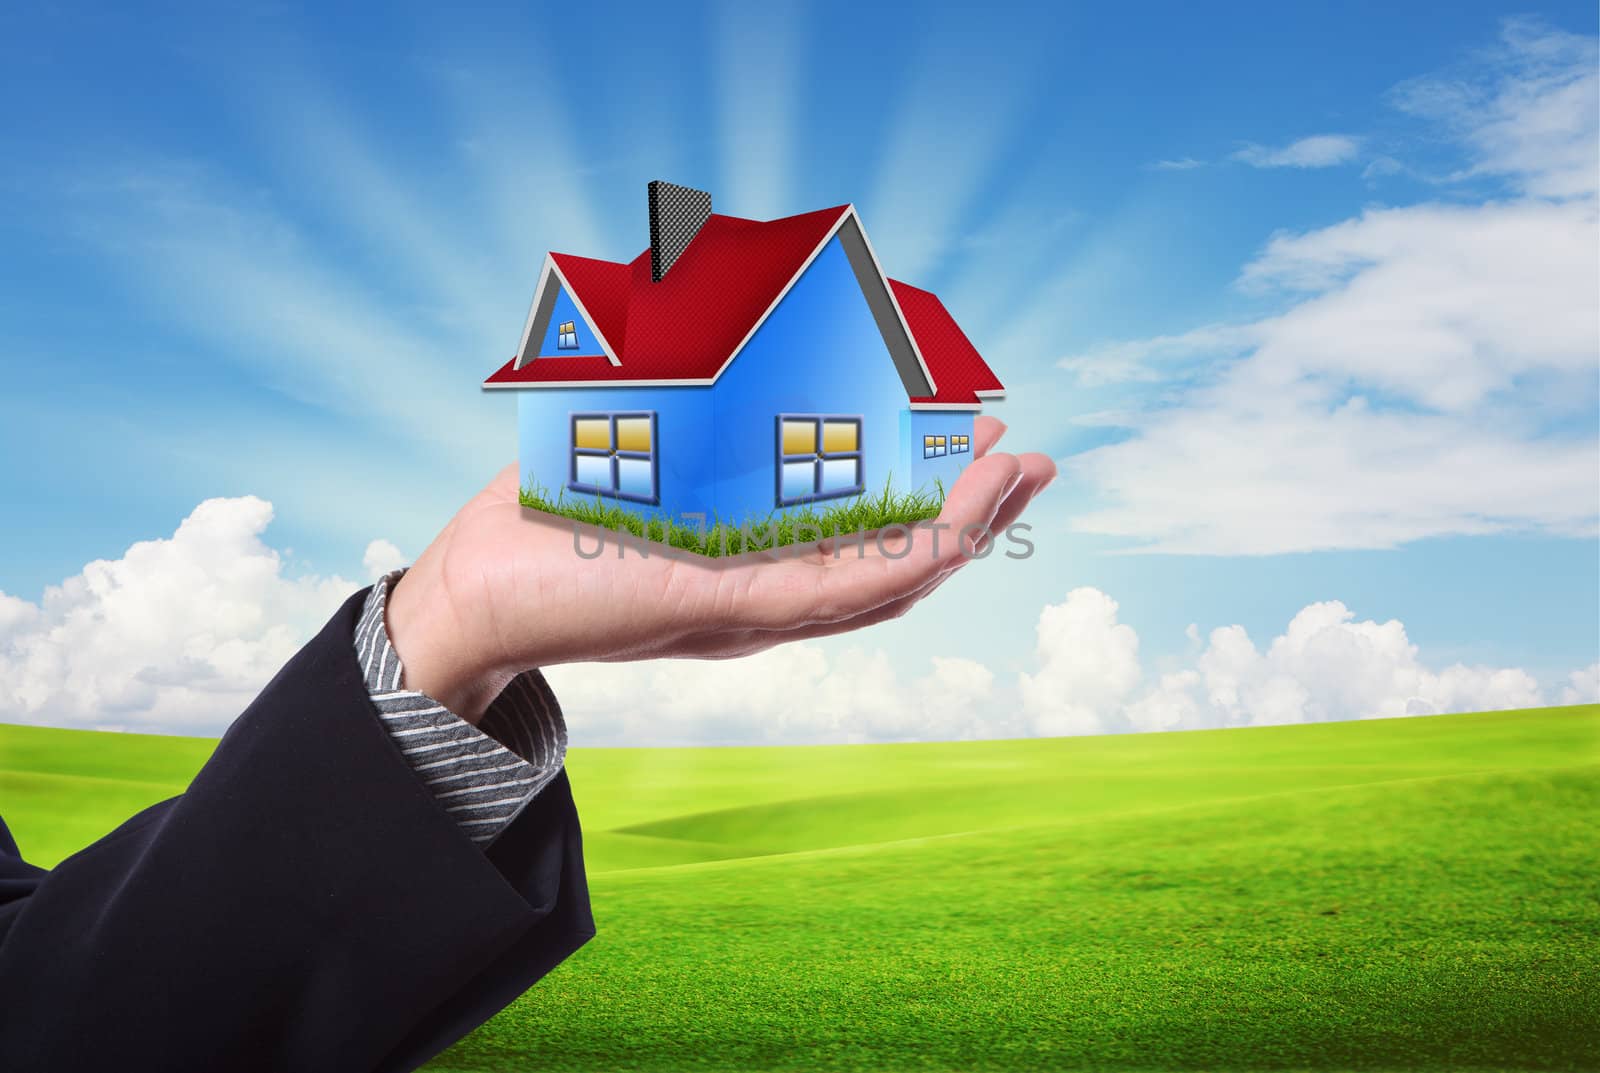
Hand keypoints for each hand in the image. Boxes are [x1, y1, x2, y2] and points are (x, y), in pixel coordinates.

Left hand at [385, 418, 1054, 721]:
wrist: (466, 594)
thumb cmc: (545, 523)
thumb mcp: (632, 456)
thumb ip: (686, 419)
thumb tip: (706, 320)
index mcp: (757, 563)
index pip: (869, 539)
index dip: (936, 498)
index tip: (981, 441)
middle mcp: (768, 595)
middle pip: (899, 566)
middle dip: (976, 516)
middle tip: (1036, 461)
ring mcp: (753, 610)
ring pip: (888, 583)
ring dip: (964, 532)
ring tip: (1020, 476)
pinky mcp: (723, 612)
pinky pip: (836, 593)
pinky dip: (906, 561)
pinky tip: (955, 528)